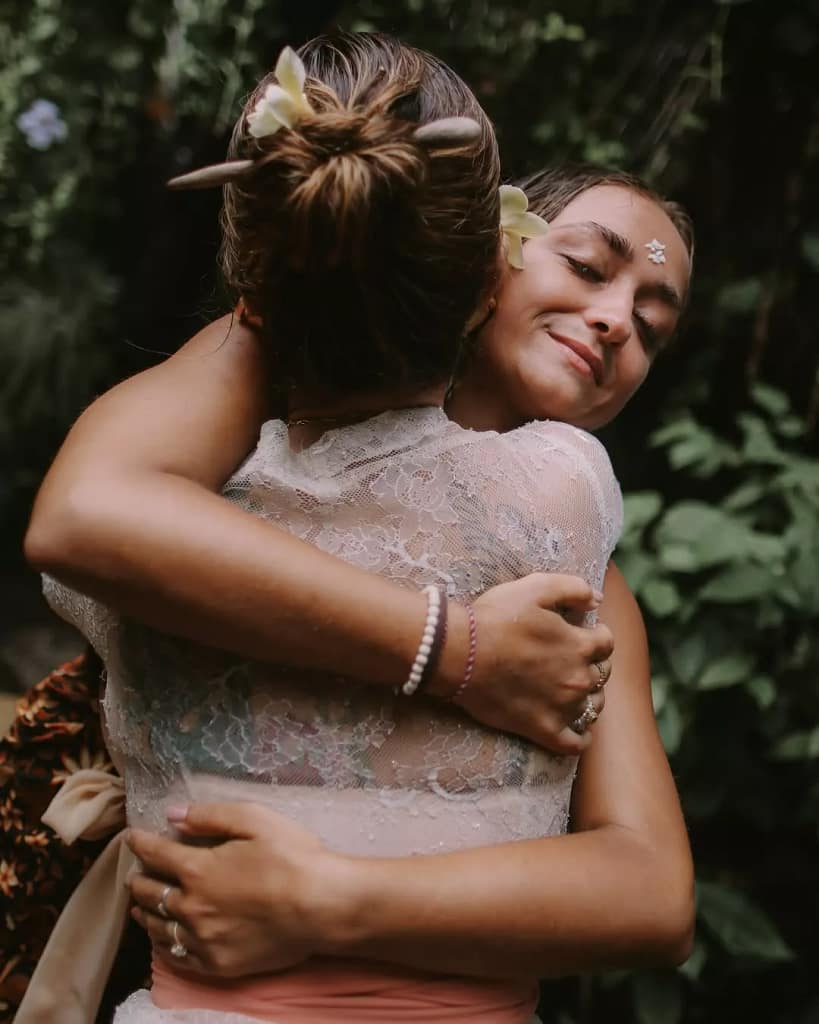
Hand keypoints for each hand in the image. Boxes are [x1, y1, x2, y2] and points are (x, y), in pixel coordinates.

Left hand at [126, 802, 352, 977]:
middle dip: (139, 880)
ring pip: (160, 928)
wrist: (321, 907)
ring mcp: (203, 940)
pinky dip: (164, 944)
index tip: (131, 837)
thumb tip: (173, 814)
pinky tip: (163, 938)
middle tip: (135, 874)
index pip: (156, 854)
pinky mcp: (218, 964)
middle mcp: (192, 907)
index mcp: (198, 870)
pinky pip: (179, 957)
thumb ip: (210, 816)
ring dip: (145, 913)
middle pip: (151, 893)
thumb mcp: (254, 820)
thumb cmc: (292, 856)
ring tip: (139, 906)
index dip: (140, 844)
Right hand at [434, 573, 612, 754]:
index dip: (596, 635)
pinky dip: (580, 739)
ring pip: (593, 707)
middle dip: (592, 664)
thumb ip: (574, 588)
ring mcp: (562, 708)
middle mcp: (578, 679)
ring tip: (571, 690)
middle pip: (602, 674)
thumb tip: (598, 599)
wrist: (459, 654)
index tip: (583, 633)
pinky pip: (575, 744)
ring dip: (588, 698)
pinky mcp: (543, 730)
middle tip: (571, 659)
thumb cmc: (495, 617)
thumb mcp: (536, 587)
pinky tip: (575, 730)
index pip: (606, 642)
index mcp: (580, 645)